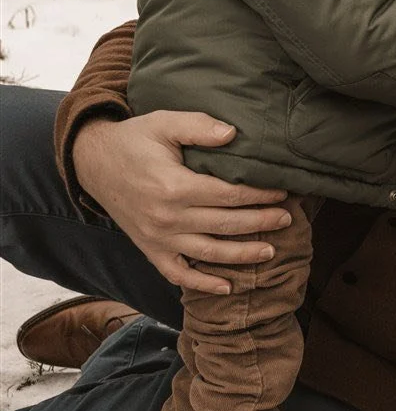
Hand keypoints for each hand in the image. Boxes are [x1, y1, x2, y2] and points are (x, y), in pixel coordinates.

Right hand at [72, 112, 291, 295]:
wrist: (92, 163)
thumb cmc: (134, 140)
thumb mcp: (163, 123)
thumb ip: (198, 126)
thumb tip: (233, 133)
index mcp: (174, 186)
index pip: (228, 195)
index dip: (259, 195)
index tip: (282, 192)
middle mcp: (167, 217)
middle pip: (225, 224)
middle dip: (261, 223)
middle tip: (288, 219)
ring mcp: (158, 237)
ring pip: (209, 253)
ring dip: (242, 255)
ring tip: (271, 250)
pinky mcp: (149, 249)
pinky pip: (177, 273)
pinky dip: (202, 284)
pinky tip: (227, 287)